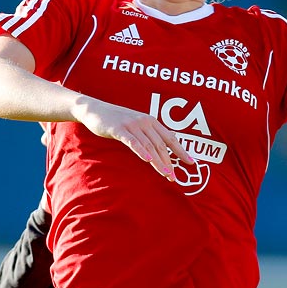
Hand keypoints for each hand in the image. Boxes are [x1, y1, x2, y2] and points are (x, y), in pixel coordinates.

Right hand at [72, 96, 193, 181]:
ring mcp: (132, 125)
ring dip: (158, 161)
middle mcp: (145, 122)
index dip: (181, 151)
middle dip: (169, 162)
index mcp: (151, 121)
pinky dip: (141, 151)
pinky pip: (132, 141)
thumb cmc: (117, 120)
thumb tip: (164, 146)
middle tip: (174, 177)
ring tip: (166, 174)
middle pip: (160, 145)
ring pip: (149, 145)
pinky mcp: (119, 129)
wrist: (95, 110)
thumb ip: (149, 135)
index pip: (170, 138)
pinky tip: (148, 160)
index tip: (191, 163)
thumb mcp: (136, 126)